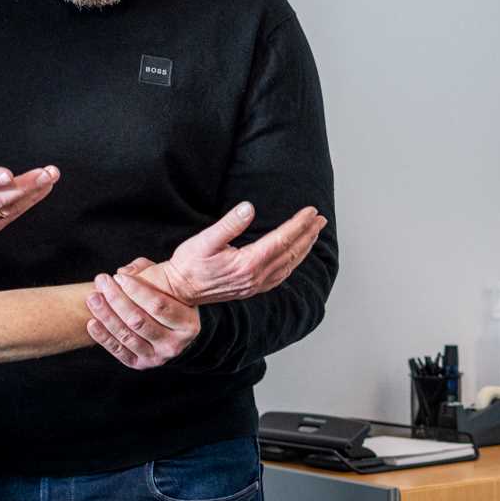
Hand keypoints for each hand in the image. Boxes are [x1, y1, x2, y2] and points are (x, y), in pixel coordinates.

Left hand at [87, 258, 199, 369]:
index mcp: (187, 324)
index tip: (118, 277)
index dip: (136, 290)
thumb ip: (148, 272)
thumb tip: (124, 272)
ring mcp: (157, 357)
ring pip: (127, 335)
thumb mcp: (166, 284)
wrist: (170, 330)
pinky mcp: (140, 364)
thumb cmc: (167, 299)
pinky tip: (92, 322)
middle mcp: (174, 344)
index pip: (158, 305)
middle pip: (139, 321)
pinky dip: (103, 337)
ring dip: (106, 315)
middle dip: (117, 299)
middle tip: (101, 281)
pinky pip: (118, 351)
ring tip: (93, 297)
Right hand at [152, 202, 327, 305]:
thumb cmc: (188, 264)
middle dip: (308, 234)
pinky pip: (281, 276)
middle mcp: (256, 277)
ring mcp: (255, 285)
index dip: (299, 224)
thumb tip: (249, 208)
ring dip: (304, 248)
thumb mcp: (204, 240)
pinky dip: (293, 263)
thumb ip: (229, 224)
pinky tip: (295, 256)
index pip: (282, 240)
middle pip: (290, 253)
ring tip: (314, 233)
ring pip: (289, 265)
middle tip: (320, 219)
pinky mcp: (251, 289)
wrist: (179, 292)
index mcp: (247, 263)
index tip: (311, 211)